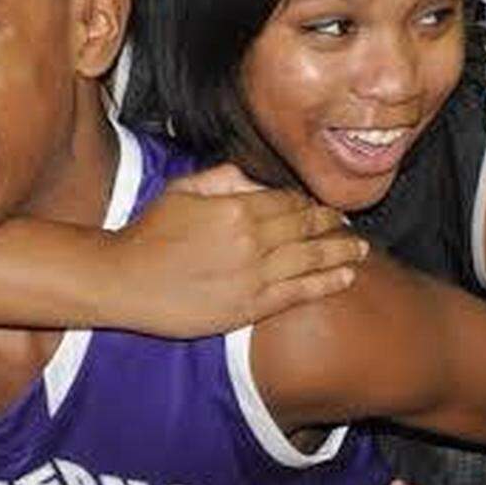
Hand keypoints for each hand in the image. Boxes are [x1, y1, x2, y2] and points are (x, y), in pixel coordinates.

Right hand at [108, 165, 368, 337]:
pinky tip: (346, 277)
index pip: (288, 202)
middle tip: (351, 225)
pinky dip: (326, 283)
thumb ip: (222, 177)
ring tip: (361, 249)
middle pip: (306, 229)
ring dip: (341, 253)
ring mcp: (253, 276)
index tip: (321, 207)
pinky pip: (298, 293)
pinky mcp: (249, 307)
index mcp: (236, 208)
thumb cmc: (149, 233)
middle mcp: (251, 241)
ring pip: (311, 260)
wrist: (124, 281)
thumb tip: (253, 177)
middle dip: (333, 225)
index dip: (309, 204)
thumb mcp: (182, 190)